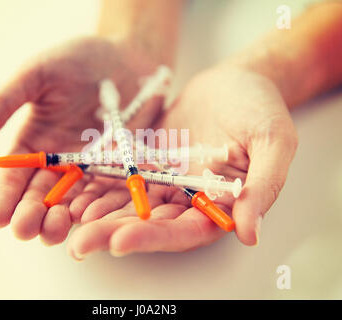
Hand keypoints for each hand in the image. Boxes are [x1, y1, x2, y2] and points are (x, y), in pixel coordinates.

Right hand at [0, 37, 163, 244]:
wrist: (128, 57)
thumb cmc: (80, 60)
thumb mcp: (37, 75)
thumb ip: (3, 103)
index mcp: (35, 143)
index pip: (14, 177)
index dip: (3, 198)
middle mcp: (60, 162)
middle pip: (40, 198)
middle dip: (30, 216)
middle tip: (26, 227)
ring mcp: (91, 168)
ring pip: (71, 205)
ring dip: (60, 221)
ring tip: (55, 228)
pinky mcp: (120, 168)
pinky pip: (107, 194)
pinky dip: (97, 209)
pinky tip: (90, 218)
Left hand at [68, 64, 297, 257]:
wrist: (238, 81)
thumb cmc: (262, 109)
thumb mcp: (273, 141)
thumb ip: (264, 186)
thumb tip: (250, 234)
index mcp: (220, 206)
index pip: (185, 231)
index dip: (153, 237)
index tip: (120, 240)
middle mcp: (189, 200)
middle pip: (150, 224)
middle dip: (114, 233)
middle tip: (79, 243)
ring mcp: (166, 182)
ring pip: (130, 204)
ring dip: (100, 214)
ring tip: (68, 219)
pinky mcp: (149, 162)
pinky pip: (122, 176)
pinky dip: (99, 184)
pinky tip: (74, 191)